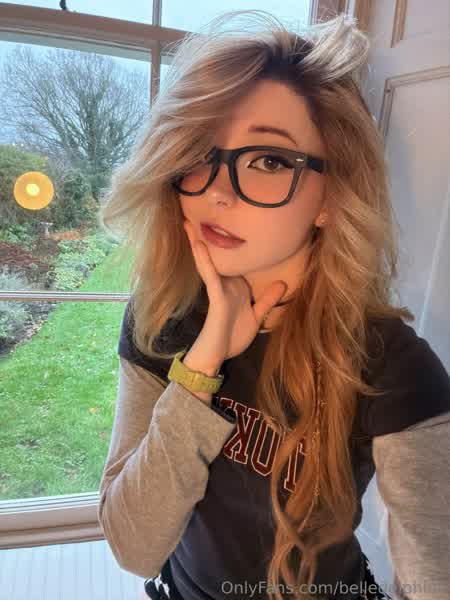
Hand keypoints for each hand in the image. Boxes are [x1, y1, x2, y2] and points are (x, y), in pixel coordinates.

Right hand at [183, 219, 287, 360]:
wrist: (218, 356)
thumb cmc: (233, 337)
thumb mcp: (257, 316)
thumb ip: (267, 300)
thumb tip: (282, 283)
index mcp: (233, 287)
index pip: (230, 261)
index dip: (226, 243)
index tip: (226, 224)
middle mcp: (223, 285)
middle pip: (214, 256)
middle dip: (205, 237)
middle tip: (194, 216)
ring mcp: (218, 290)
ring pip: (207, 262)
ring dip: (197, 242)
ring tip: (188, 223)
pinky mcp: (215, 298)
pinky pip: (210, 276)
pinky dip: (205, 261)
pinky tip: (199, 246)